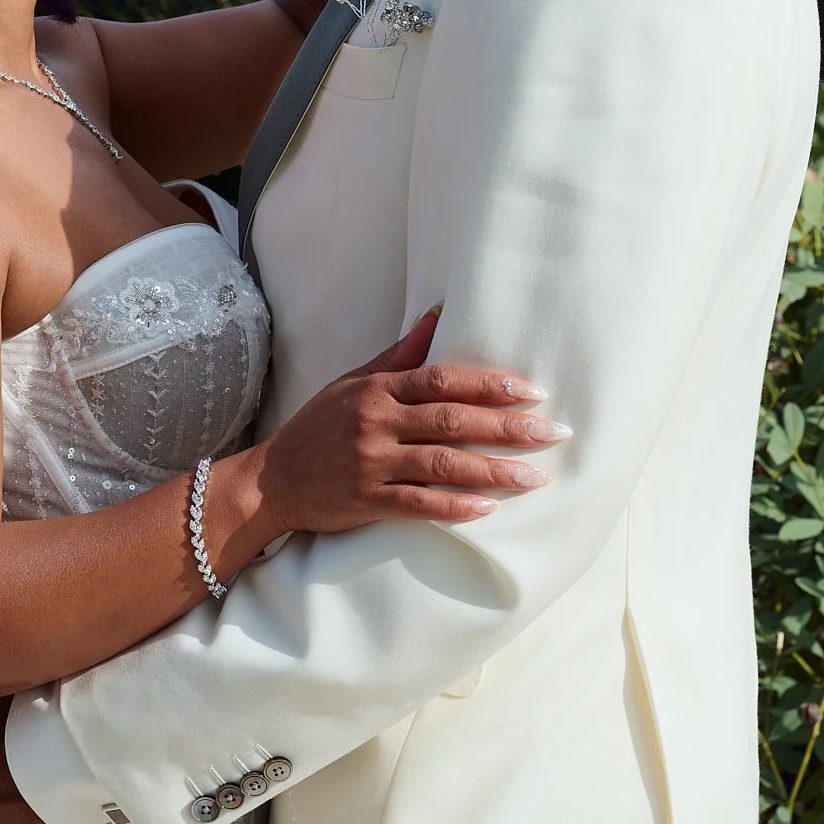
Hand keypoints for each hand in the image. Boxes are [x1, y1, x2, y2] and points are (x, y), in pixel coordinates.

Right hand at [246, 307, 568, 537]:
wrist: (271, 480)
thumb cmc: (317, 427)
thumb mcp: (352, 382)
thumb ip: (398, 354)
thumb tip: (437, 313)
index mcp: (377, 389)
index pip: (442, 380)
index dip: (489, 384)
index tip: (530, 391)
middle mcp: (376, 422)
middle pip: (452, 420)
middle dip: (507, 427)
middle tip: (553, 432)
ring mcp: (371, 462)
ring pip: (443, 463)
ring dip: (493, 470)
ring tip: (535, 476)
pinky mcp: (366, 501)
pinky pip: (418, 504)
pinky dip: (455, 506)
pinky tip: (488, 509)